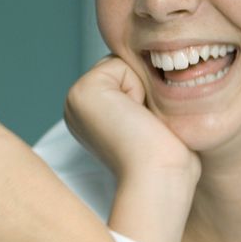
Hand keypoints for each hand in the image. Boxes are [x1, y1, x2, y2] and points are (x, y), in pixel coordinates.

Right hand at [65, 57, 199, 241]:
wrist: (157, 179)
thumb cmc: (165, 161)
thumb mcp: (152, 122)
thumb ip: (145, 97)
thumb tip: (161, 70)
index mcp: (90, 114)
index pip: (127, 75)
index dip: (147, 92)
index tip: (146, 127)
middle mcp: (76, 106)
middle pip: (124, 65)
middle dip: (143, 86)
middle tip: (144, 125)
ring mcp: (75, 98)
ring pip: (123, 62)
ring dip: (142, 88)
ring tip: (141, 122)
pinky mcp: (83, 92)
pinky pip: (122, 63)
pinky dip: (138, 86)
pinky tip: (136, 116)